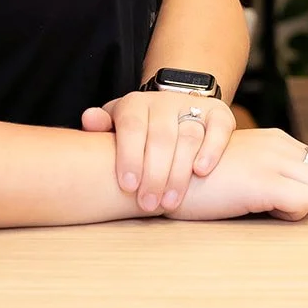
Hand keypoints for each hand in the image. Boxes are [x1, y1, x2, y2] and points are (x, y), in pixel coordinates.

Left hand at [80, 90, 234, 213]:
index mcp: (135, 104)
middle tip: (148, 205)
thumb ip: (102, 126)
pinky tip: (201, 171)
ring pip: (188, 136)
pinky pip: (217, 128)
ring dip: (179, 172)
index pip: (132, 126)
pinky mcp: (218, 114)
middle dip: (154, 174)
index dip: (129, 155)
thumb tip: (88, 119)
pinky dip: (211, 149)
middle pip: (160, 136)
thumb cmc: (139, 131)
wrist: (176, 110)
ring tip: (170, 202)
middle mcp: (164, 102)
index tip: (128, 186)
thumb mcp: (117, 127)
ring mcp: (193, 107)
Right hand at [165, 127, 307, 221]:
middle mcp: (277, 143)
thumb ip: (270, 169)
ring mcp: (271, 160)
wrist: (166, 177)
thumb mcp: (242, 163)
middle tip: (278, 205)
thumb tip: (303, 192)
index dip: (307, 188)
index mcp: (275, 138)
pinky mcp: (264, 181)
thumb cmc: (202, 179)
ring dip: (303, 205)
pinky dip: (291, 215)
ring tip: (269, 207)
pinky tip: (260, 210)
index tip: (280, 197)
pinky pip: (305, 202)